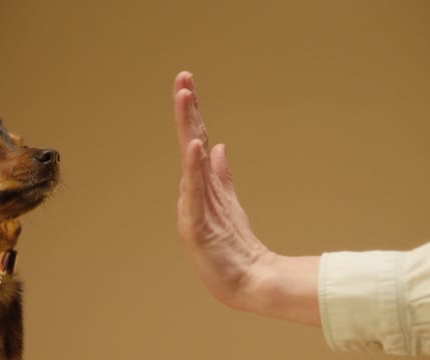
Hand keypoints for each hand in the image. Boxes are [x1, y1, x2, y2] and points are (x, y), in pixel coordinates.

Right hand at [173, 71, 269, 309]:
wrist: (246, 280)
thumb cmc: (233, 246)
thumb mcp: (227, 202)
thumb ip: (220, 175)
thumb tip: (217, 146)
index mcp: (202, 186)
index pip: (195, 141)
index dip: (192, 113)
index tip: (187, 83)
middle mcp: (193, 192)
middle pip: (189, 144)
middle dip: (186, 110)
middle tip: (183, 79)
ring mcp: (193, 207)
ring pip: (189, 161)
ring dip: (187, 128)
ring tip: (184, 99)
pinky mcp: (197, 225)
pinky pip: (197, 192)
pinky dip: (194, 168)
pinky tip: (196, 146)